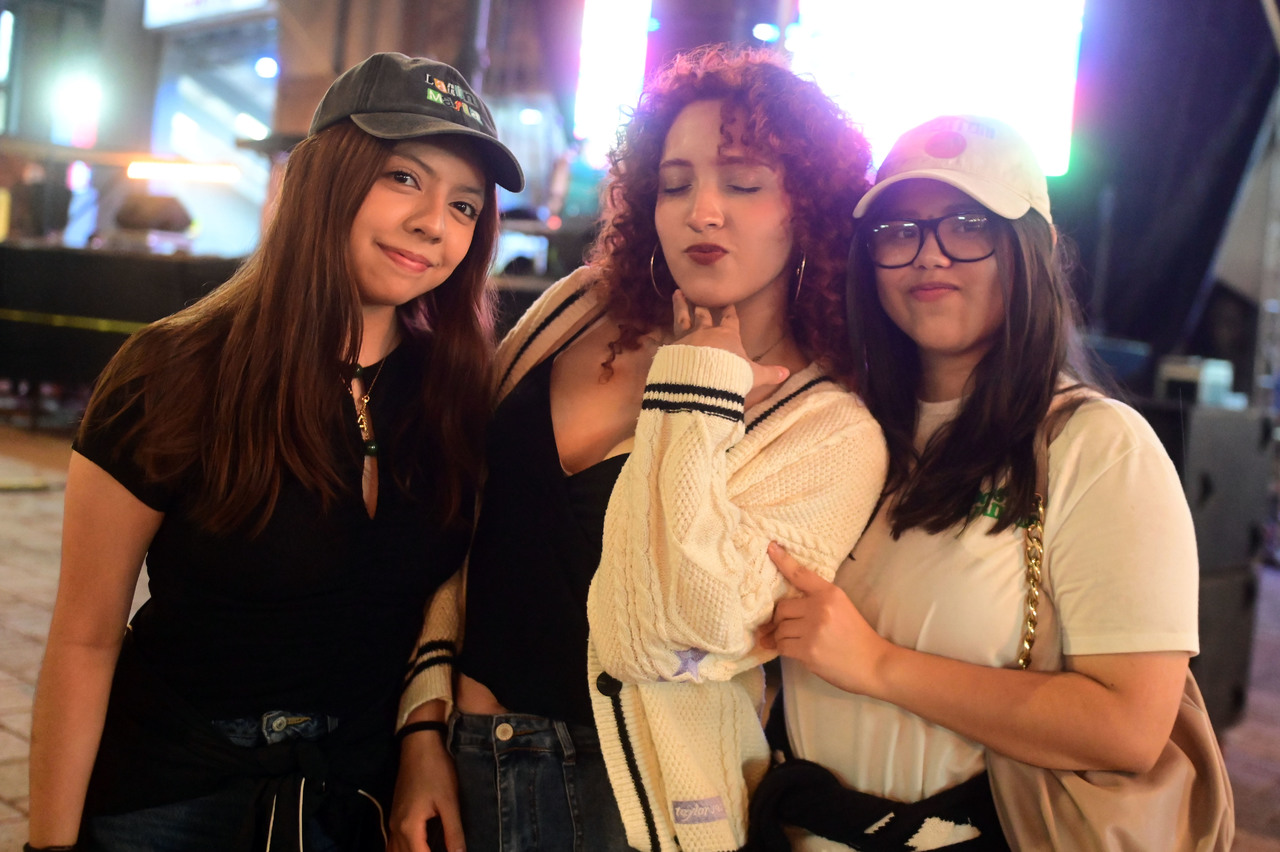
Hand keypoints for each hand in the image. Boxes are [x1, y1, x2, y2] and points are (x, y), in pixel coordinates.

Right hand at [387, 730, 463, 851]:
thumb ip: (453, 832)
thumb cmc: (437, 770)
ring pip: (395, 851)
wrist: (420, 744)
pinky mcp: (396, 815)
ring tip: (432, 850)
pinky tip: (419, 848)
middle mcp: (396, 828)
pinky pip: (394, 843)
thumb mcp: (449, 802)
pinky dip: (405, 850)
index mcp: (409, 827)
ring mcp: (393, 822)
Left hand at [671, 290, 788, 398]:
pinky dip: (665, 335)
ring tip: (676, 294)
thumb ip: (769, 373)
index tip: (728, 303)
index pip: (729, 319)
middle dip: (701, 306)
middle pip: (703, 315)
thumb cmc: (730, 375)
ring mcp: (686, 340)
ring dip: (680, 306)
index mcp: (726, 336)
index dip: (729, 311)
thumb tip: (787, 373)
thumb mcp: (753, 375)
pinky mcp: (671, 350)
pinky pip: (667, 340)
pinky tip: (660, 333)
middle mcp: (705, 333)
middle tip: (696, 295)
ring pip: (682, 319)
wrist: (702, 382)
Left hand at [764, 542, 888, 695]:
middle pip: (782, 608)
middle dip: (780, 620)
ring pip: (780, 629)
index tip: (770, 547)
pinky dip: (783, 649)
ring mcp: (814, 630)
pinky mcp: (808, 651)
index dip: (783, 561)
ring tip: (793, 642)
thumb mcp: (842, 608)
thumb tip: (783, 607)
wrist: (874, 664)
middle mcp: (820, 608)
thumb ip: (817, 601)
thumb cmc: (857, 636)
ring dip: (781, 637)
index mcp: (830, 593)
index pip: (801, 574)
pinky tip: (794, 651)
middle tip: (783, 628)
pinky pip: (782, 646)